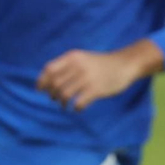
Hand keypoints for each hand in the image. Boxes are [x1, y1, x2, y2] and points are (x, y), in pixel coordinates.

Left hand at [36, 41, 162, 109]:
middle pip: (55, 83)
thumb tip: (46, 82)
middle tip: (55, 98)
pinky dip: (76, 108)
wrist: (124, 64)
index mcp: (73, 56)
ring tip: (65, 105)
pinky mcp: (96, 89)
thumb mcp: (82, 58)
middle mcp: (78, 66)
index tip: (40, 90)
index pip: (49, 69)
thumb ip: (66, 66)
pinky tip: (79, 107)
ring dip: (62, 102)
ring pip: (64, 94)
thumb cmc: (100, 63)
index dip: (42, 81)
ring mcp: (87, 78)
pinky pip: (79, 103)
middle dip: (52, 94)